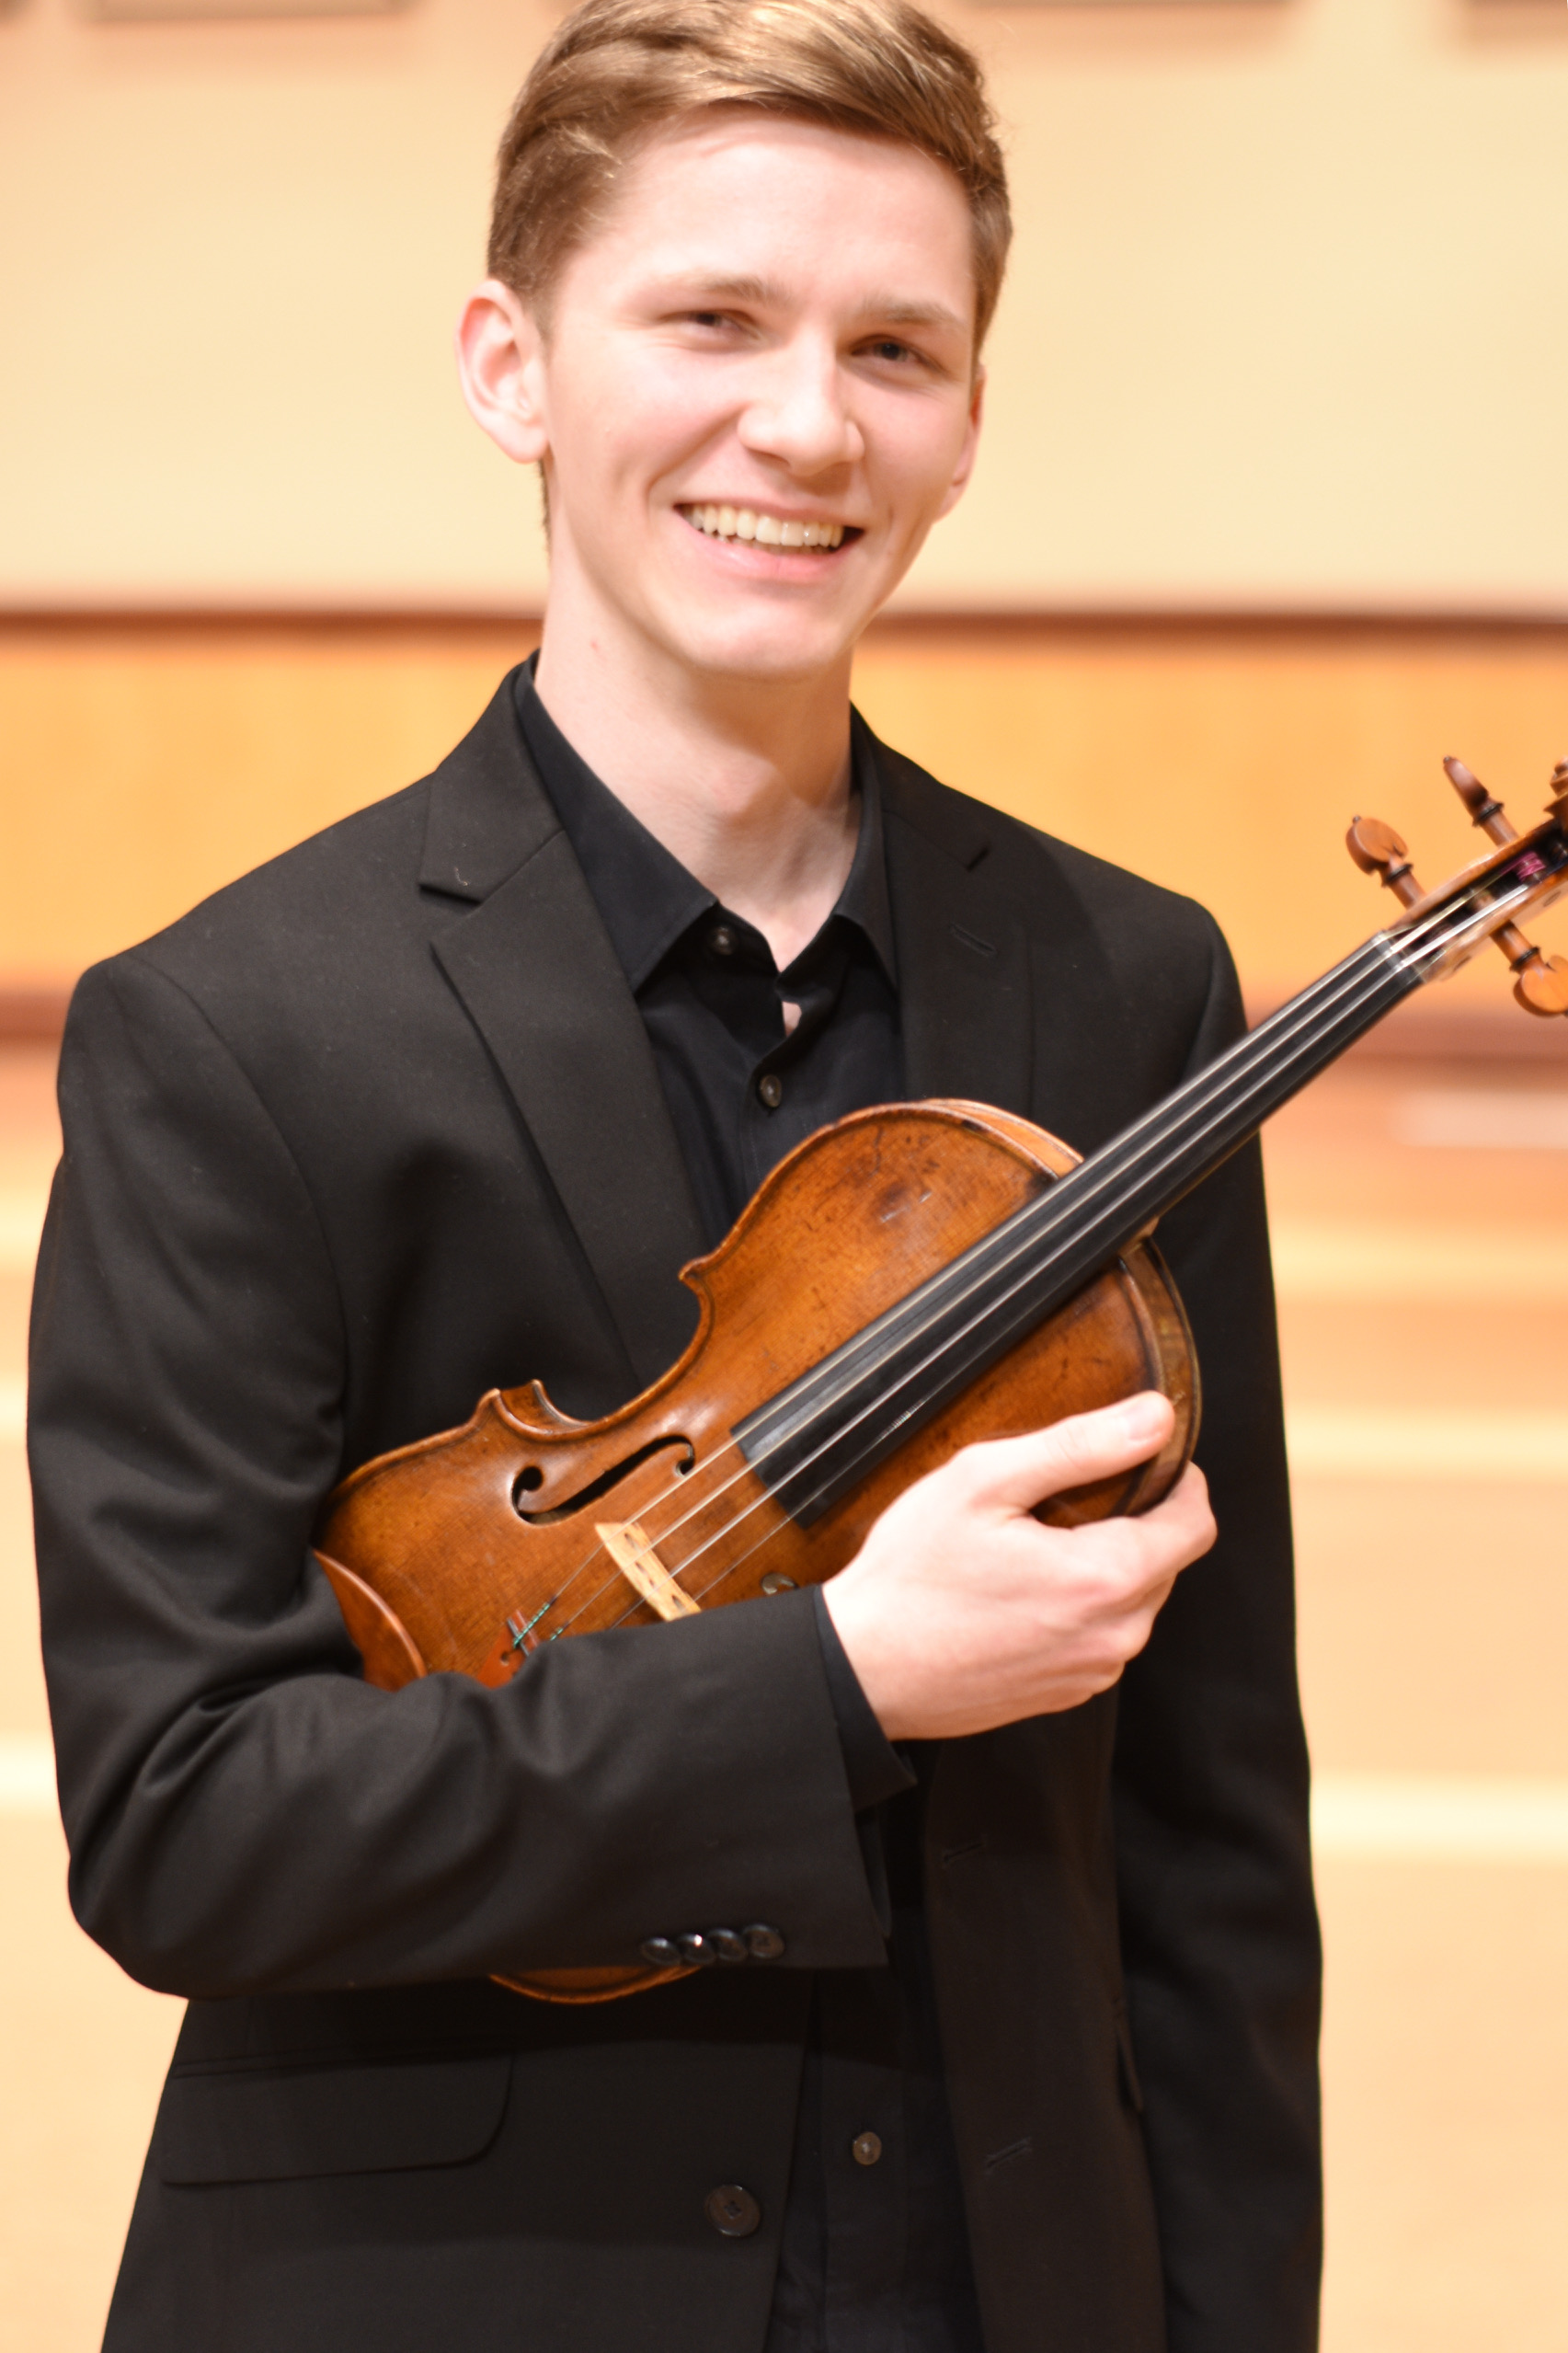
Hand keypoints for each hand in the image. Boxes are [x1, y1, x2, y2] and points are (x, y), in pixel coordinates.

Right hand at [822, 1393, 1215, 1741]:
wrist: (865, 1669)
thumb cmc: (912, 1576)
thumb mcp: (985, 1482)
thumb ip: (1080, 1445)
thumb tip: (1155, 1418)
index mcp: (1105, 1580)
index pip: (1197, 1523)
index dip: (1178, 1480)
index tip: (1138, 1459)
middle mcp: (1114, 1637)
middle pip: (1168, 1560)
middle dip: (1135, 1522)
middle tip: (1061, 1500)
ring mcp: (1091, 1673)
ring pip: (1135, 1600)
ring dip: (1105, 1566)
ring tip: (1033, 1548)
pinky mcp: (1066, 1694)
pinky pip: (1101, 1637)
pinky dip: (1079, 1607)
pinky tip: (1021, 1592)